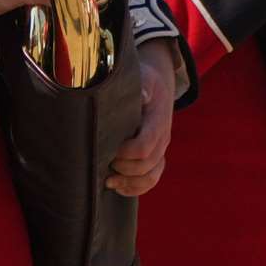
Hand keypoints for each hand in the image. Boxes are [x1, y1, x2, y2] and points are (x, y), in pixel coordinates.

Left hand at [107, 39, 175, 196]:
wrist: (158, 85)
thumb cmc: (145, 80)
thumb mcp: (144, 77)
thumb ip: (141, 86)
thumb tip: (141, 94)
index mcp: (157, 121)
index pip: (144, 146)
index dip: (126, 153)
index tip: (110, 149)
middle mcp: (162, 138)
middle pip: (147, 165)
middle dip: (124, 169)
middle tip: (104, 163)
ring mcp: (160, 150)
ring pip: (151, 176)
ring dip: (129, 183)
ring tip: (108, 181)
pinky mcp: (155, 157)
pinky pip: (151, 180)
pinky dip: (135, 188)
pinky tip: (118, 187)